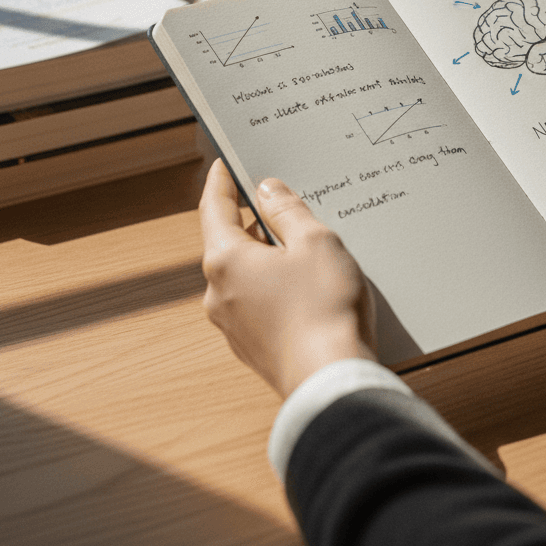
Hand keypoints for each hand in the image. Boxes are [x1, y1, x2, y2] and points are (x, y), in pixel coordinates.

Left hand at [198, 159, 376, 397]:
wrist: (331, 382)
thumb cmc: (324, 307)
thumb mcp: (315, 242)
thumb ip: (288, 211)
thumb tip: (267, 190)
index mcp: (225, 260)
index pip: (214, 208)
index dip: (220, 181)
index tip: (224, 164)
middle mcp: (218, 293)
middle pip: (231, 243)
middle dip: (256, 222)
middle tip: (284, 204)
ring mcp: (233, 325)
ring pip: (247, 275)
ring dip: (270, 257)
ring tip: (308, 249)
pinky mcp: (253, 347)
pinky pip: (259, 303)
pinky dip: (277, 287)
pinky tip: (309, 288)